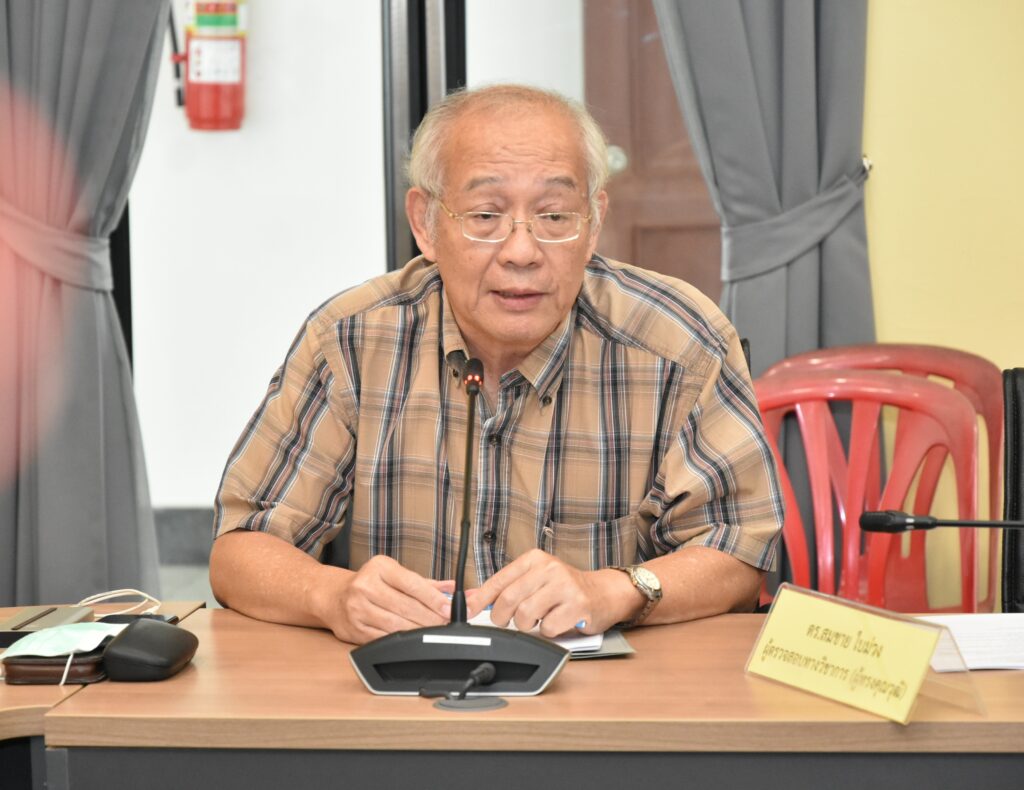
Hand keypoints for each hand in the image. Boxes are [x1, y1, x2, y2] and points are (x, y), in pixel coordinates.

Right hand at [317, 555, 453, 644]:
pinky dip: (403, 642)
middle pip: (407, 607)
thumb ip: (425, 582)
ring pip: (397, 625)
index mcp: (380, 567)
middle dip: (432, 618)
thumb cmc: (369, 583)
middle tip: (447, 625)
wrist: (333, 596)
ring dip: (420, 632)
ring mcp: (358, 609)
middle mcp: (366, 585)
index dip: (435, 599)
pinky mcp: (355, 630)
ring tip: (435, 633)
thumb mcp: (395, 574)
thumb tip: (454, 588)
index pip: (413, 584)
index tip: (450, 609)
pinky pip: (385, 638)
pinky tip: (414, 641)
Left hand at [468, 550, 638, 636]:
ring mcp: (564, 586)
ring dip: (527, 625)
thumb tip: (473, 598)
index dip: (480, 599)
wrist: (604, 592)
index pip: (499, 580)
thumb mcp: (535, 580)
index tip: (468, 611)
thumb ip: (507, 587)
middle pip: (508, 600)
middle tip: (508, 622)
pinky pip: (547, 628)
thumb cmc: (566, 588)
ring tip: (538, 620)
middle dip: (502, 618)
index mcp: (535, 559)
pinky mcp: (578, 605)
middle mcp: (549, 568)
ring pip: (525, 615)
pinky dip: (548, 632)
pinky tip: (557, 623)